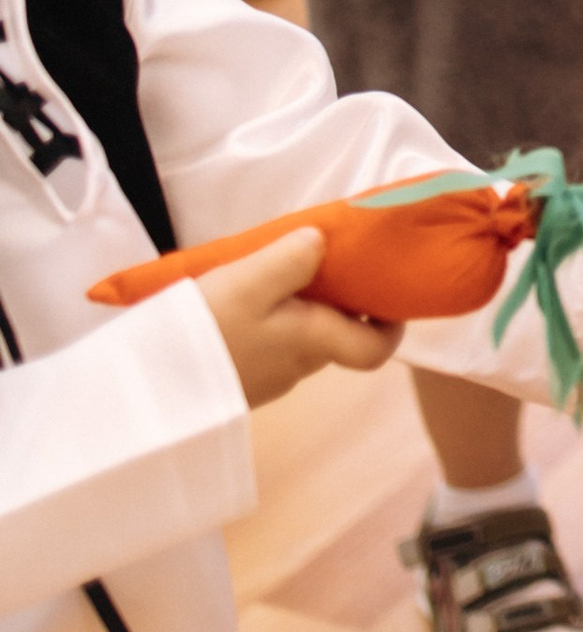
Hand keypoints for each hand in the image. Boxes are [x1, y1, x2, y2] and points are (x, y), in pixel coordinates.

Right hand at [197, 225, 402, 408]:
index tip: (385, 291)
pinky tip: (240, 299)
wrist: (143, 390)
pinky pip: (268, 347)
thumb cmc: (205, 329)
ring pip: (300, 340)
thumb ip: (292, 258)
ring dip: (299, 310)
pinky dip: (269, 322)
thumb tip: (323, 241)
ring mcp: (265, 379)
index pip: (373, 350)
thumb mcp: (249, 280)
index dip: (390, 327)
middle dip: (338, 302)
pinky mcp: (235, 381)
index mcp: (312, 342)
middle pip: (336, 337)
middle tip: (318, 261)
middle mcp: (296, 368)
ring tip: (273, 271)